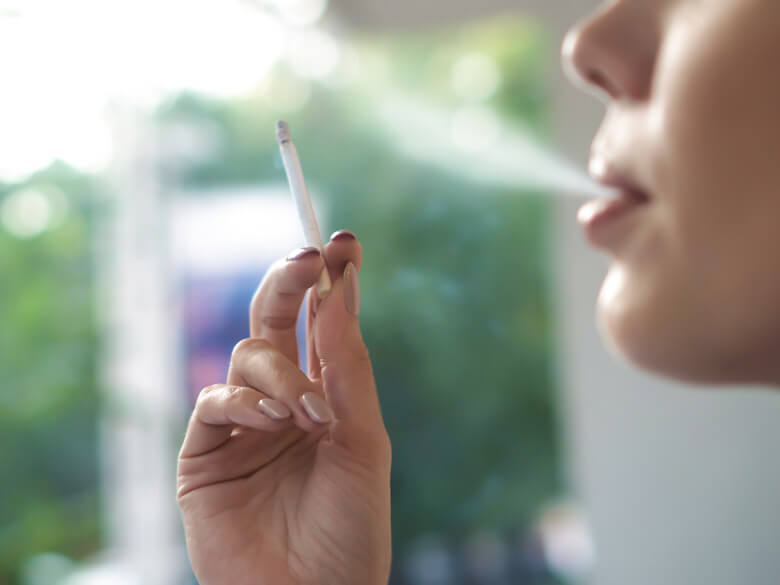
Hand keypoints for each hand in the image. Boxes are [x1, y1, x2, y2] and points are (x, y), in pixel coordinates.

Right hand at [176, 232, 391, 584]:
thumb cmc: (351, 528)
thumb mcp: (363, 440)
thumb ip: (348, 367)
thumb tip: (341, 288)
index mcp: (325, 395)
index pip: (320, 323)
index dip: (328, 281)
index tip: (342, 243)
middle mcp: (282, 401)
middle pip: (273, 320)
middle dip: (289, 284)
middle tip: (308, 259)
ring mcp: (242, 425)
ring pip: (246, 357)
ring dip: (278, 372)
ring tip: (304, 412)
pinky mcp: (204, 455)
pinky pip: (214, 403)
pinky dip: (243, 403)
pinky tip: (270, 422)